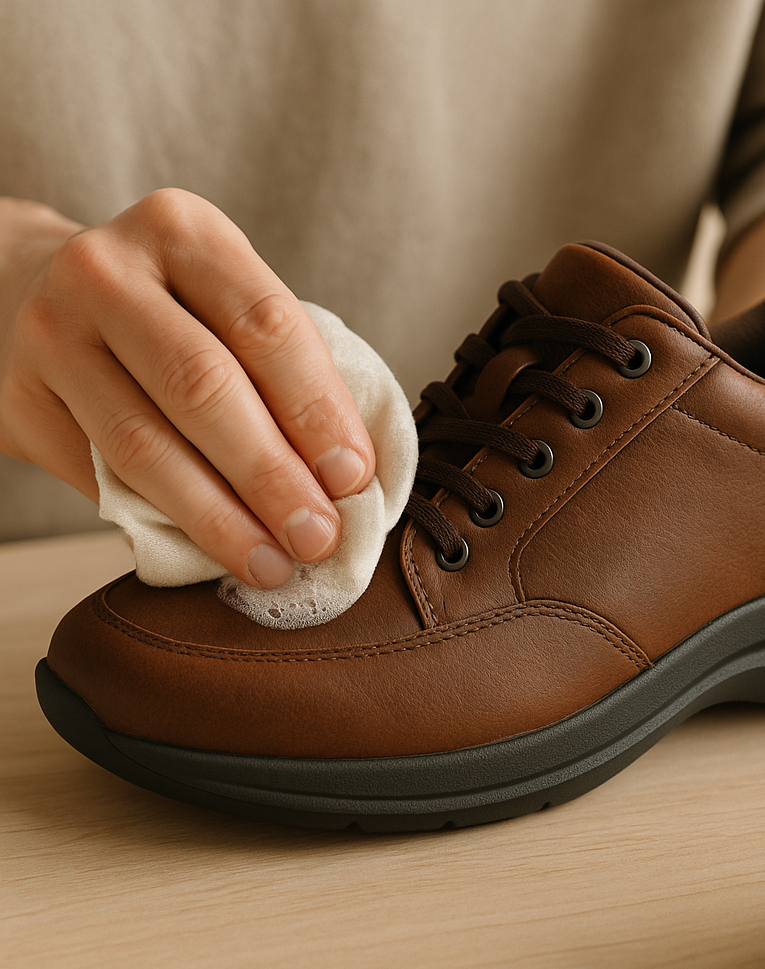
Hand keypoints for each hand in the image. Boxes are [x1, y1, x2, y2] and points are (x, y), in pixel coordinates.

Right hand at [0, 190, 374, 587]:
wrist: (23, 294)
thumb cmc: (162, 310)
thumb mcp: (219, 301)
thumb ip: (274, 366)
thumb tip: (343, 477)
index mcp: (184, 232)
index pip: (267, 325)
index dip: (316, 409)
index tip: (353, 478)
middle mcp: (107, 272)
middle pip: (204, 387)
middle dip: (272, 475)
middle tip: (318, 536)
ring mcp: (51, 334)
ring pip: (144, 444)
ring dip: (220, 517)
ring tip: (273, 563)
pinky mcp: (17, 400)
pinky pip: (103, 477)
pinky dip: (167, 523)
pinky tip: (212, 551)